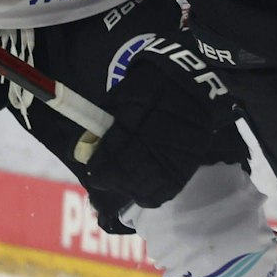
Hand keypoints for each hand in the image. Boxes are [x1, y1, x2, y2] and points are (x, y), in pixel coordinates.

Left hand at [79, 37, 248, 209]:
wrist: (191, 82)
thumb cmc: (151, 86)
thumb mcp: (120, 98)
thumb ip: (103, 124)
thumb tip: (85, 146)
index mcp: (130, 127)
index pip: (107, 160)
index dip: (97, 169)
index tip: (94, 170)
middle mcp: (149, 146)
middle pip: (123, 177)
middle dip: (110, 179)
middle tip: (106, 177)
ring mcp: (169, 159)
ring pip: (142, 189)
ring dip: (129, 188)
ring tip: (125, 182)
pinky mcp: (185, 166)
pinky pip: (165, 192)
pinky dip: (151, 195)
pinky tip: (144, 189)